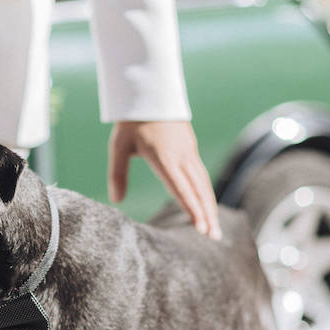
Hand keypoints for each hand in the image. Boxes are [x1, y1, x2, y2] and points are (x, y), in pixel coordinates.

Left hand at [108, 121, 220, 239]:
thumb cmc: (131, 122)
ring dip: (209, 206)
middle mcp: (182, 157)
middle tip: (214, 237)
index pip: (182, 188)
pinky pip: (201, 175)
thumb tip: (116, 201)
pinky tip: (206, 205)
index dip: (192, 209)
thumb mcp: (119, 146)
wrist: (149, 92)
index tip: (201, 228)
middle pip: (199, 190)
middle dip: (207, 214)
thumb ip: (117, 174)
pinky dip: (206, 192)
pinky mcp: (191, 148)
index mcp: (165, 158)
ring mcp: (189, 152)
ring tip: (213, 228)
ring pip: (203, 183)